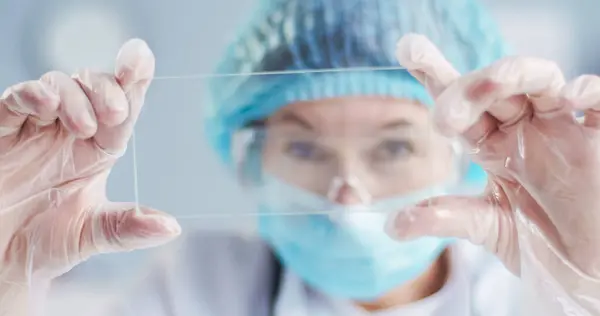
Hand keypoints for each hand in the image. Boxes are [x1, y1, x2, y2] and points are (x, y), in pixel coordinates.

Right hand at [0, 39, 180, 291]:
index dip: (134, 78)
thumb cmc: (45, 243)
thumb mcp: (91, 235)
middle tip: (115, 114)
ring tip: (83, 127)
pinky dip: (29, 95)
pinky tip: (45, 105)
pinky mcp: (1, 133)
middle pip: (94, 86)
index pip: (123, 106)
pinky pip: (14, 102)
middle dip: (108, 89)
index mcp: (99, 148)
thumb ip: (127, 227)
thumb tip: (171, 227)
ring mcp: (35, 129)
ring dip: (74, 96)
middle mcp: (70, 132)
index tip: (141, 57)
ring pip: (58, 85)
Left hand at [389, 34, 599, 313]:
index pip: (458, 101)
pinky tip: (571, 95)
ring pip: (539, 81)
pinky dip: (590, 91)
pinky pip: (599, 101)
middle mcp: (523, 128)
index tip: (407, 49)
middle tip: (445, 117)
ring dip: (516, 74)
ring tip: (494, 83)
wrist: (587, 270)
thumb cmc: (541, 243)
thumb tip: (392, 226)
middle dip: (468, 88)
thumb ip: (445, 219)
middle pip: (492, 87)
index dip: (435, 74)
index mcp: (492, 143)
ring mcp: (562, 130)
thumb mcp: (489, 228)